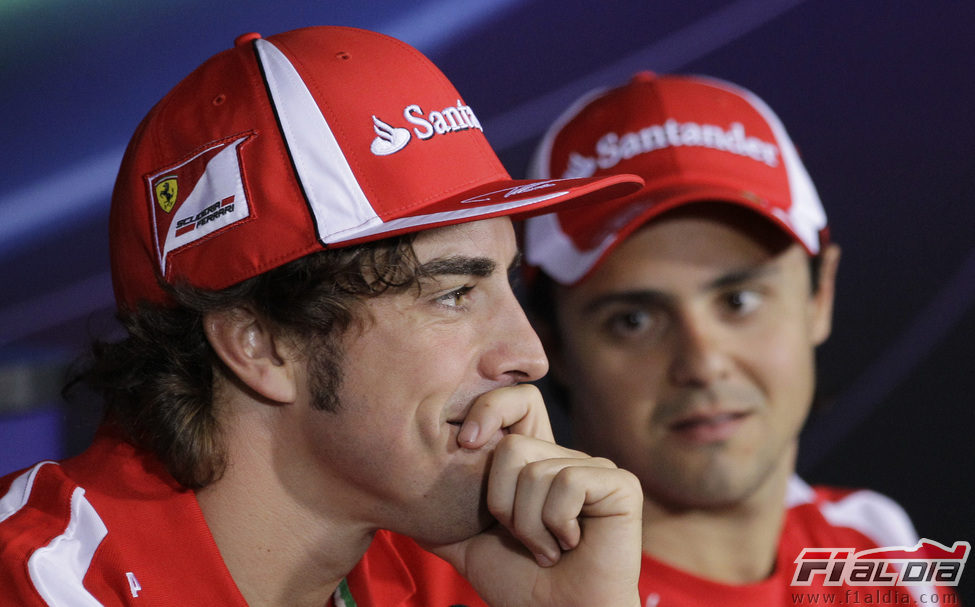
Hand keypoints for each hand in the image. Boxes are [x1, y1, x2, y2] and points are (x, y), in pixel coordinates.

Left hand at [430, 385, 642, 606]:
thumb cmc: (519, 585)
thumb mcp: (466, 544)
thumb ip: (439, 514)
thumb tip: (391, 497)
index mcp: (534, 462)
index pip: (514, 400)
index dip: (489, 409)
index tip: (466, 443)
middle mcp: (565, 457)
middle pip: (512, 446)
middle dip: (502, 505)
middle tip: (523, 537)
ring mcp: (594, 468)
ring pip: (535, 471)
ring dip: (530, 526)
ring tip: (548, 549)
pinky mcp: (619, 484)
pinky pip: (567, 482)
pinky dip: (556, 524)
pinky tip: (571, 545)